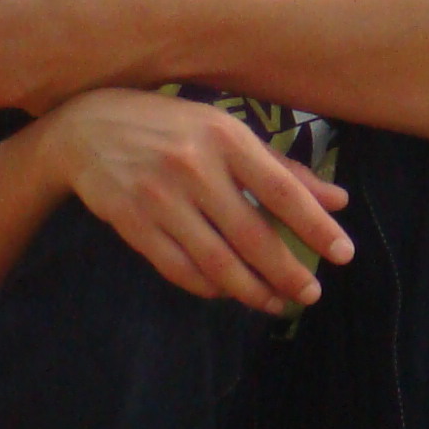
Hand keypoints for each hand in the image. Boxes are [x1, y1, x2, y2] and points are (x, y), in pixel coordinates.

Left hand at [0, 0, 177, 168]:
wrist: (156, 26)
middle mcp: (3, 84)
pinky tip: (87, 60)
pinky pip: (49, 106)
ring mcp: (34, 105)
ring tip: (69, 40)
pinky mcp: (65, 116)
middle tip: (37, 31)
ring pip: (18, 97)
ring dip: (32, 77)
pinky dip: (60, 88)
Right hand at [38, 88, 353, 315]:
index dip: (315, 226)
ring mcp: (159, 198)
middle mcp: (193, 167)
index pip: (281, 190)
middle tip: (310, 294)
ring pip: (216, 261)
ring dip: (251, 290)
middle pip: (251, 235)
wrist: (85, 127)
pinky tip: (228, 292)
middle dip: (286, 272)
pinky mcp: (132, 223)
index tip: (344, 254)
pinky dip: (208, 287)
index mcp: (224, 137)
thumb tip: (337, 200)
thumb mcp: (223, 131)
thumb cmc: (168, 126)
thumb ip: (281, 167)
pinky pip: (179, 269)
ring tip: (275, 303)